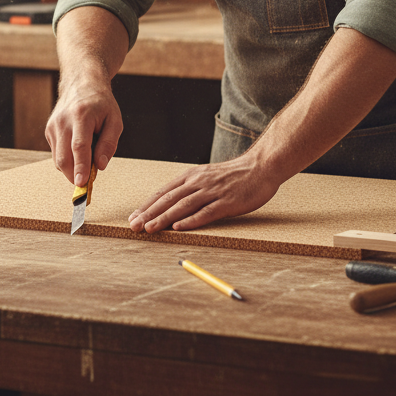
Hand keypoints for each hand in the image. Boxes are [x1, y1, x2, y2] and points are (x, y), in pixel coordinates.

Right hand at [45, 81, 122, 186]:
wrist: (81, 83)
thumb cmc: (101, 103)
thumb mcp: (115, 120)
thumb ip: (109, 144)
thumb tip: (100, 166)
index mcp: (81, 116)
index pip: (79, 147)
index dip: (80, 167)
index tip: (81, 184)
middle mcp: (63, 121)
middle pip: (64, 157)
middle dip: (73, 175)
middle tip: (88, 182)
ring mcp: (53, 126)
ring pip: (58, 159)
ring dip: (71, 168)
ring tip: (87, 159)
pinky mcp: (48, 130)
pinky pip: (56, 154)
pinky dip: (67, 159)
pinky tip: (78, 149)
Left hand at [128, 151, 282, 232]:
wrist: (261, 166)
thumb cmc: (235, 175)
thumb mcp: (208, 176)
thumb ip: (192, 188)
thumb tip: (173, 203)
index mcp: (192, 176)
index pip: (164, 192)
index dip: (148, 205)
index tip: (134, 216)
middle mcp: (198, 182)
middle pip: (169, 199)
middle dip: (149, 213)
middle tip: (134, 225)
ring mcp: (212, 191)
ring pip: (183, 206)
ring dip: (164, 218)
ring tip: (150, 228)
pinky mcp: (227, 202)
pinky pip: (206, 212)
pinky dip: (191, 220)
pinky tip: (179, 227)